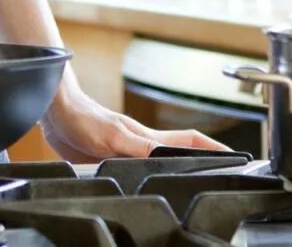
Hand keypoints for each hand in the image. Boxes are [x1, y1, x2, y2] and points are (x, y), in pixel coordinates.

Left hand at [39, 77, 226, 160]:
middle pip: (181, 152)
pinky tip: (149, 181)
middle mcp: (141, 144)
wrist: (55, 111)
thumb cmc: (83, 117)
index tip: (236, 157)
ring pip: (161, 160)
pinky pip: (137, 168)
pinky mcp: (110, 158)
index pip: (189, 142)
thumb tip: (164, 157)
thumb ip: (140, 148)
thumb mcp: (114, 137)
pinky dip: (149, 174)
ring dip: (181, 166)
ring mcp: (127, 150)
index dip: (213, 149)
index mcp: (147, 139)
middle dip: (205, 159)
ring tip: (198, 178)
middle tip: (226, 170)